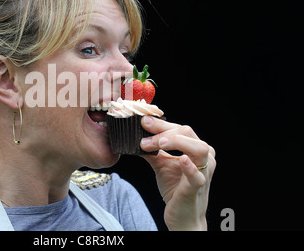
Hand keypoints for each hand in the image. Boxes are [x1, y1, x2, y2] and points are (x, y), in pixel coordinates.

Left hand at [139, 116, 215, 230]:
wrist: (182, 217)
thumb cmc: (175, 189)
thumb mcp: (161, 165)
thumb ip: (151, 151)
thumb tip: (134, 137)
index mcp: (195, 148)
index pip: (180, 129)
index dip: (161, 124)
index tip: (143, 122)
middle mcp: (204, 157)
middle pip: (188, 133)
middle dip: (164, 131)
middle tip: (144, 135)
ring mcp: (204, 172)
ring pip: (199, 148)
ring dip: (176, 142)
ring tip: (159, 143)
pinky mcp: (197, 188)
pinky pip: (197, 176)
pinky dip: (190, 167)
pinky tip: (181, 159)